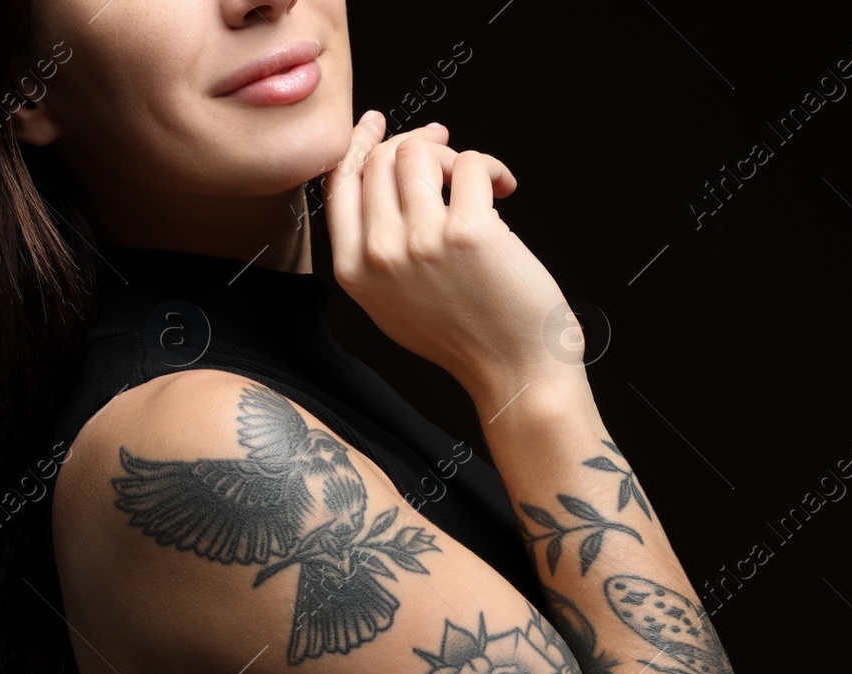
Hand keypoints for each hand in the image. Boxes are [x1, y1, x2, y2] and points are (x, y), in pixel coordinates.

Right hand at [322, 112, 585, 409]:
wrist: (513, 371)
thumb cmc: (464, 336)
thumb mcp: (392, 301)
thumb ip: (374, 248)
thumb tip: (380, 173)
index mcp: (353, 272)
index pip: (338, 183)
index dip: (360, 145)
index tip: (379, 125)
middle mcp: (378, 255)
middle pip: (381, 159)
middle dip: (418, 145)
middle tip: (448, 155)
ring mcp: (421, 242)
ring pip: (420, 152)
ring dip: (454, 156)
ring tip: (477, 182)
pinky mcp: (468, 231)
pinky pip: (471, 164)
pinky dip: (491, 167)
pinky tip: (505, 189)